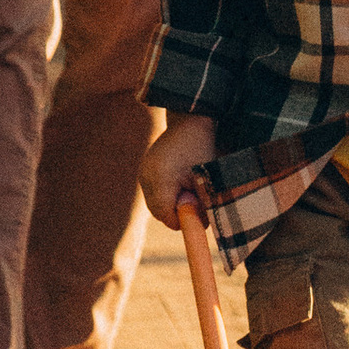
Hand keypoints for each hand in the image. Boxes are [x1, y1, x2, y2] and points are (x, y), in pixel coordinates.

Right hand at [140, 113, 218, 229]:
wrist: (188, 121)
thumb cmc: (201, 149)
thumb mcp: (206, 179)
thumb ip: (203, 205)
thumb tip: (200, 227)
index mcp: (160, 178)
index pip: (165, 215)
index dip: (182, 221)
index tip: (197, 216)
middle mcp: (146, 176)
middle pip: (158, 212)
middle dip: (176, 213)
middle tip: (195, 203)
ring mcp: (143, 172)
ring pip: (155, 204)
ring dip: (171, 203)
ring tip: (188, 188)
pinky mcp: (144, 169)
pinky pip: (153, 193)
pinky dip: (166, 194)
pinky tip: (180, 181)